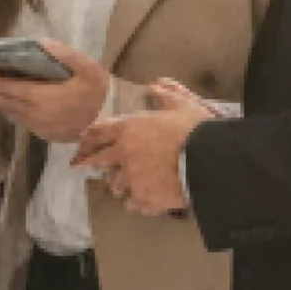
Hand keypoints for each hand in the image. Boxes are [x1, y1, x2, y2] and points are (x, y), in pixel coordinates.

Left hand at [0, 43, 108, 142]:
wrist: (108, 126)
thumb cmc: (97, 94)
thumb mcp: (88, 69)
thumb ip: (65, 54)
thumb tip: (41, 44)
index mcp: (44, 98)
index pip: (10, 88)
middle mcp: (36, 114)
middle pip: (4, 100)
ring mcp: (38, 126)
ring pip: (9, 111)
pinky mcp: (42, 134)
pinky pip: (18, 120)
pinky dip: (7, 108)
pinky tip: (3, 99)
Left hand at [75, 84, 216, 217]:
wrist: (209, 161)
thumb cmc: (195, 130)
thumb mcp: (182, 105)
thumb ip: (166, 94)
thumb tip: (156, 85)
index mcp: (128, 129)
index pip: (98, 132)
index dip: (88, 137)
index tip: (81, 142)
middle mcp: (124, 155)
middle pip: (97, 161)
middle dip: (92, 163)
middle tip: (84, 165)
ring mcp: (132, 179)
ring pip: (115, 186)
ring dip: (118, 185)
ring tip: (125, 185)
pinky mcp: (144, 199)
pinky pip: (133, 204)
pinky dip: (137, 203)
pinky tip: (144, 202)